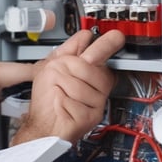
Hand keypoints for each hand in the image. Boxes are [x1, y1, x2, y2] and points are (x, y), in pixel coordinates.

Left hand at [12, 29, 124, 143]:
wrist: (44, 126)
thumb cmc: (48, 99)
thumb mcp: (52, 68)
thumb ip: (68, 51)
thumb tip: (85, 35)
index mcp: (91, 73)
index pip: (102, 54)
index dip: (107, 44)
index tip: (116, 36)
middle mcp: (97, 87)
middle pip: (88, 66)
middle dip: (70, 68)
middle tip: (64, 72)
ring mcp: (96, 102)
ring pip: (78, 85)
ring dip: (60, 88)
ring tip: (59, 94)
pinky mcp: (91, 116)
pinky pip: (73, 101)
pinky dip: (60, 101)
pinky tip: (60, 105)